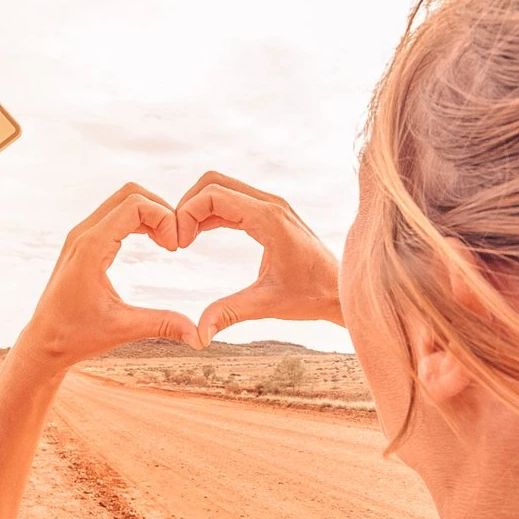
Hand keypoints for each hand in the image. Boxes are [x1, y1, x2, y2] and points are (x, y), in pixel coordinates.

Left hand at [17, 184, 200, 371]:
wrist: (42, 342)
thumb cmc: (76, 336)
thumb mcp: (123, 329)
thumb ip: (163, 325)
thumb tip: (200, 336)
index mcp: (91, 248)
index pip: (135, 206)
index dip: (164, 218)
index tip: (176, 248)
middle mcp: (83, 234)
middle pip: (130, 194)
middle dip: (160, 210)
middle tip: (175, 241)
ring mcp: (80, 235)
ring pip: (122, 201)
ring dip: (150, 213)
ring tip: (167, 242)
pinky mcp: (82, 241)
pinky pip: (114, 214)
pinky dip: (138, 220)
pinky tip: (153, 242)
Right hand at [175, 172, 342, 346]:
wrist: (341, 291)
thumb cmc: (311, 296)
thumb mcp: (267, 304)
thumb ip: (229, 313)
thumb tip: (198, 335)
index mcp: (268, 218)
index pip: (213, 195)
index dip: (187, 214)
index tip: (179, 246)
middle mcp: (270, 204)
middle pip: (214, 182)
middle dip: (187, 205)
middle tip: (177, 240)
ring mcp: (271, 206)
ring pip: (222, 188)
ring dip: (198, 208)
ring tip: (183, 240)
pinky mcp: (271, 214)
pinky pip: (233, 201)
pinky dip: (211, 213)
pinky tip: (198, 237)